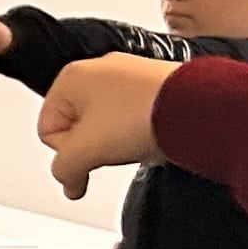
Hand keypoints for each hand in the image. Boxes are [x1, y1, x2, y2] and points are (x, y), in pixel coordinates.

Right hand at [40, 52, 175, 199]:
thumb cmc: (143, 116)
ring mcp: (130, 74)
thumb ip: (64, 168)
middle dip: (95, 145)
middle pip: (79, 125)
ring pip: (109, 121)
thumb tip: (68, 180)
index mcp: (71, 76)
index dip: (68, 152)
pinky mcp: (156, 84)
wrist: (199, 108)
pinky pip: (137, 115)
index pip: (48, 129)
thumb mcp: (85, 152)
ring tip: (137, 141)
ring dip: (119, 138)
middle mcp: (98, 68)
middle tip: (114, 150)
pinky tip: (154, 135)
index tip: (90, 159)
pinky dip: (142, 130)